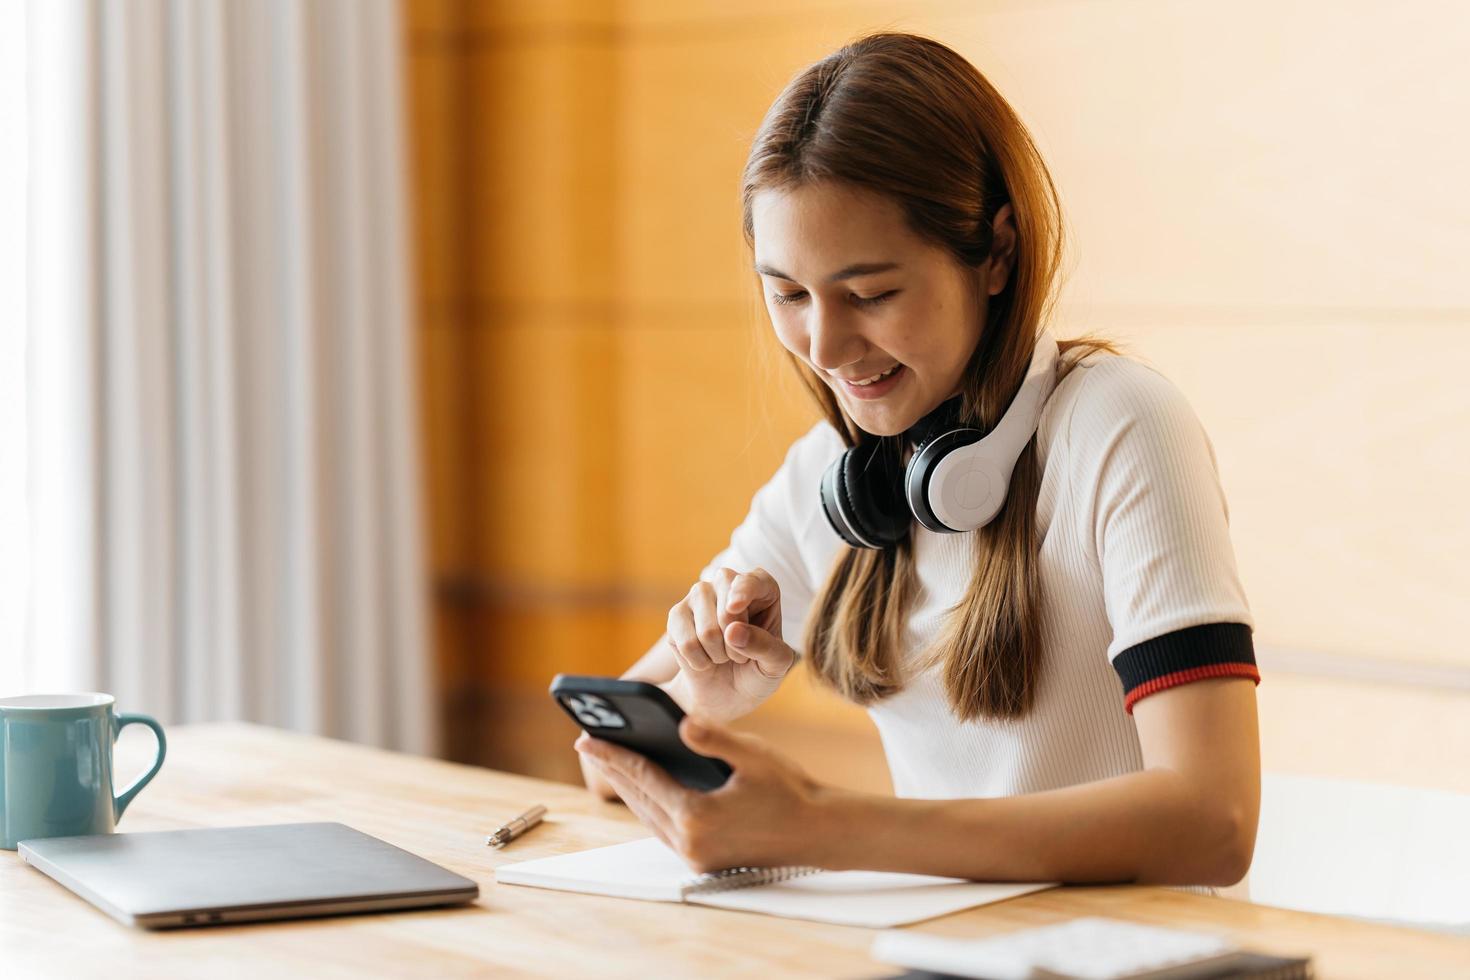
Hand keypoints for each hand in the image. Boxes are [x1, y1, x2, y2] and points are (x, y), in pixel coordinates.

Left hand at [575, 717, 830, 872]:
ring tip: (611, 762)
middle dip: (613, 770)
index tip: (586, 737)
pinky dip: (650, 805)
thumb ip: (714, 738)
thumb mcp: (753, 756)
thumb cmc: (791, 791)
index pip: (643, 779)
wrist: (819, 833)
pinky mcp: (704, 861)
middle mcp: (690, 844)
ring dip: (628, 790)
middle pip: (639, 800)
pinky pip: (664, 829)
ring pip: (648, 818)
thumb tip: (680, 723)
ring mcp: (696, 857)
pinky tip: (645, 787)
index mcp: (697, 818)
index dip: (612, 755)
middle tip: (589, 744)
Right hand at [664, 567, 795, 723]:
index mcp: (761, 588)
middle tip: (740, 653)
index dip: (743, 591)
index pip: (752, 580)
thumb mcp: (776, 664)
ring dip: (718, 655)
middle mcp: (727, 583)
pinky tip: (705, 659)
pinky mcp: (677, 614)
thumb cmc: (758, 669)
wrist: (728, 690)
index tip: (735, 606)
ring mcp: (700, 596)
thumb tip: (732, 631)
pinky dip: (700, 661)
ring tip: (723, 655)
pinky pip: (686, 643)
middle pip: (726, 606)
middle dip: (735, 641)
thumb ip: (765, 647)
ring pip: (707, 630)